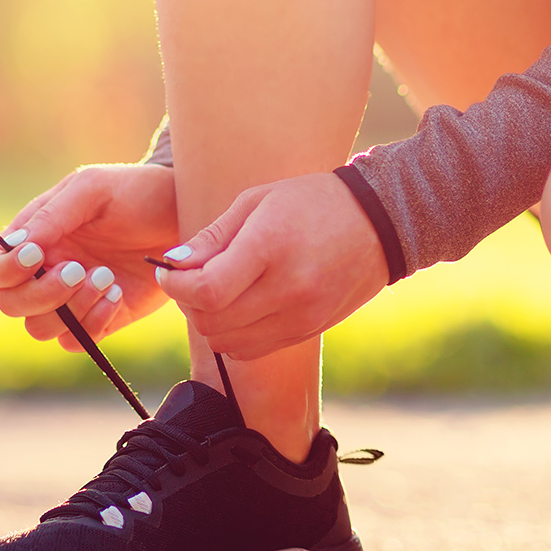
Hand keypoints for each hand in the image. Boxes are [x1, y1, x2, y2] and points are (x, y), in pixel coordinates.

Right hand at [0, 164, 179, 350]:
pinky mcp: (101, 318)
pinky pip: (76, 341)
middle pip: (10, 304)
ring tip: (107, 277)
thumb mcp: (93, 189)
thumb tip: (16, 246)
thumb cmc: (136, 192)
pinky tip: (117, 294)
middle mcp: (45, 272)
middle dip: (41, 293)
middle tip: (79, 269)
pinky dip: (92, 323)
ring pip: (41, 328)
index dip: (3, 270)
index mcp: (34, 238)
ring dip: (71, 308)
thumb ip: (51, 215)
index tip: (37, 255)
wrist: (184, 213)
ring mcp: (71, 299)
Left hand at [154, 172, 389, 359]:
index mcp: (271, 246)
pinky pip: (252, 350)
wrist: (381, 224)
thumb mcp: (258, 201)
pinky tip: (242, 306)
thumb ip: (213, 237)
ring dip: (210, 322)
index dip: (175, 286)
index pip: (206, 289)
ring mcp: (301, 315)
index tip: (169, 271)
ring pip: (228, 343)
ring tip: (218, 292)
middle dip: (189, 302)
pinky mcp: (308, 331)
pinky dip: (235, 335)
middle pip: (212, 321)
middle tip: (191, 279)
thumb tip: (173, 265)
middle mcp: (287, 288)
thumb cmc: (312, 202)